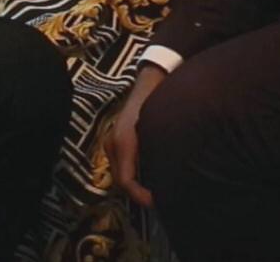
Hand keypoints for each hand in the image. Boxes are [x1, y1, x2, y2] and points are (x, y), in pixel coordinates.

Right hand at [105, 64, 165, 206]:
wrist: (153, 77)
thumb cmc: (160, 100)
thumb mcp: (161, 127)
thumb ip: (160, 152)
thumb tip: (167, 177)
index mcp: (123, 142)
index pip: (126, 180)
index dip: (140, 195)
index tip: (156, 202)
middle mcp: (113, 143)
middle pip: (120, 179)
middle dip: (137, 193)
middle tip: (158, 200)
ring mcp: (113, 140)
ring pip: (120, 172)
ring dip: (134, 183)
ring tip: (154, 191)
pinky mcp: (116, 138)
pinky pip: (122, 163)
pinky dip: (133, 172)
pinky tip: (148, 175)